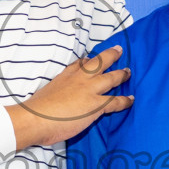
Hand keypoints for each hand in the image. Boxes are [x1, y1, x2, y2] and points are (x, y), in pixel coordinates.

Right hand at [7, 45, 131, 148]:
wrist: (37, 118)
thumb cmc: (37, 109)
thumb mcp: (45, 91)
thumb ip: (55, 91)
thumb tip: (55, 98)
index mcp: (65, 76)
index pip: (79, 64)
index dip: (87, 61)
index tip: (90, 58)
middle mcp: (79, 79)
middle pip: (99, 63)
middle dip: (110, 55)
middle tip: (118, 50)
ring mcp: (89, 90)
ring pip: (111, 78)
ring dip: (121, 74)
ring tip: (128, 72)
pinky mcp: (96, 105)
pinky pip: (115, 101)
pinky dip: (125, 101)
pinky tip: (131, 100)